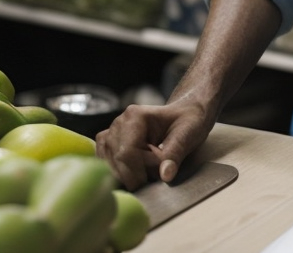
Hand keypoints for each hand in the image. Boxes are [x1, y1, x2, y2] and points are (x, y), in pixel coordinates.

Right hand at [95, 98, 213, 190]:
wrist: (184, 115)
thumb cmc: (187, 122)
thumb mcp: (188, 133)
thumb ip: (175, 153)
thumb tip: (165, 175)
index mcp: (135, 116)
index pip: (127, 152)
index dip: (140, 172)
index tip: (157, 177)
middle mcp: (118, 122)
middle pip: (116, 161)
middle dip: (135, 175)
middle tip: (156, 174)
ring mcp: (111, 134)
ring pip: (108, 165)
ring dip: (127, 175)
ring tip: (148, 170)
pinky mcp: (109, 145)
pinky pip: (104, 164)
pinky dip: (118, 173)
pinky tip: (135, 172)